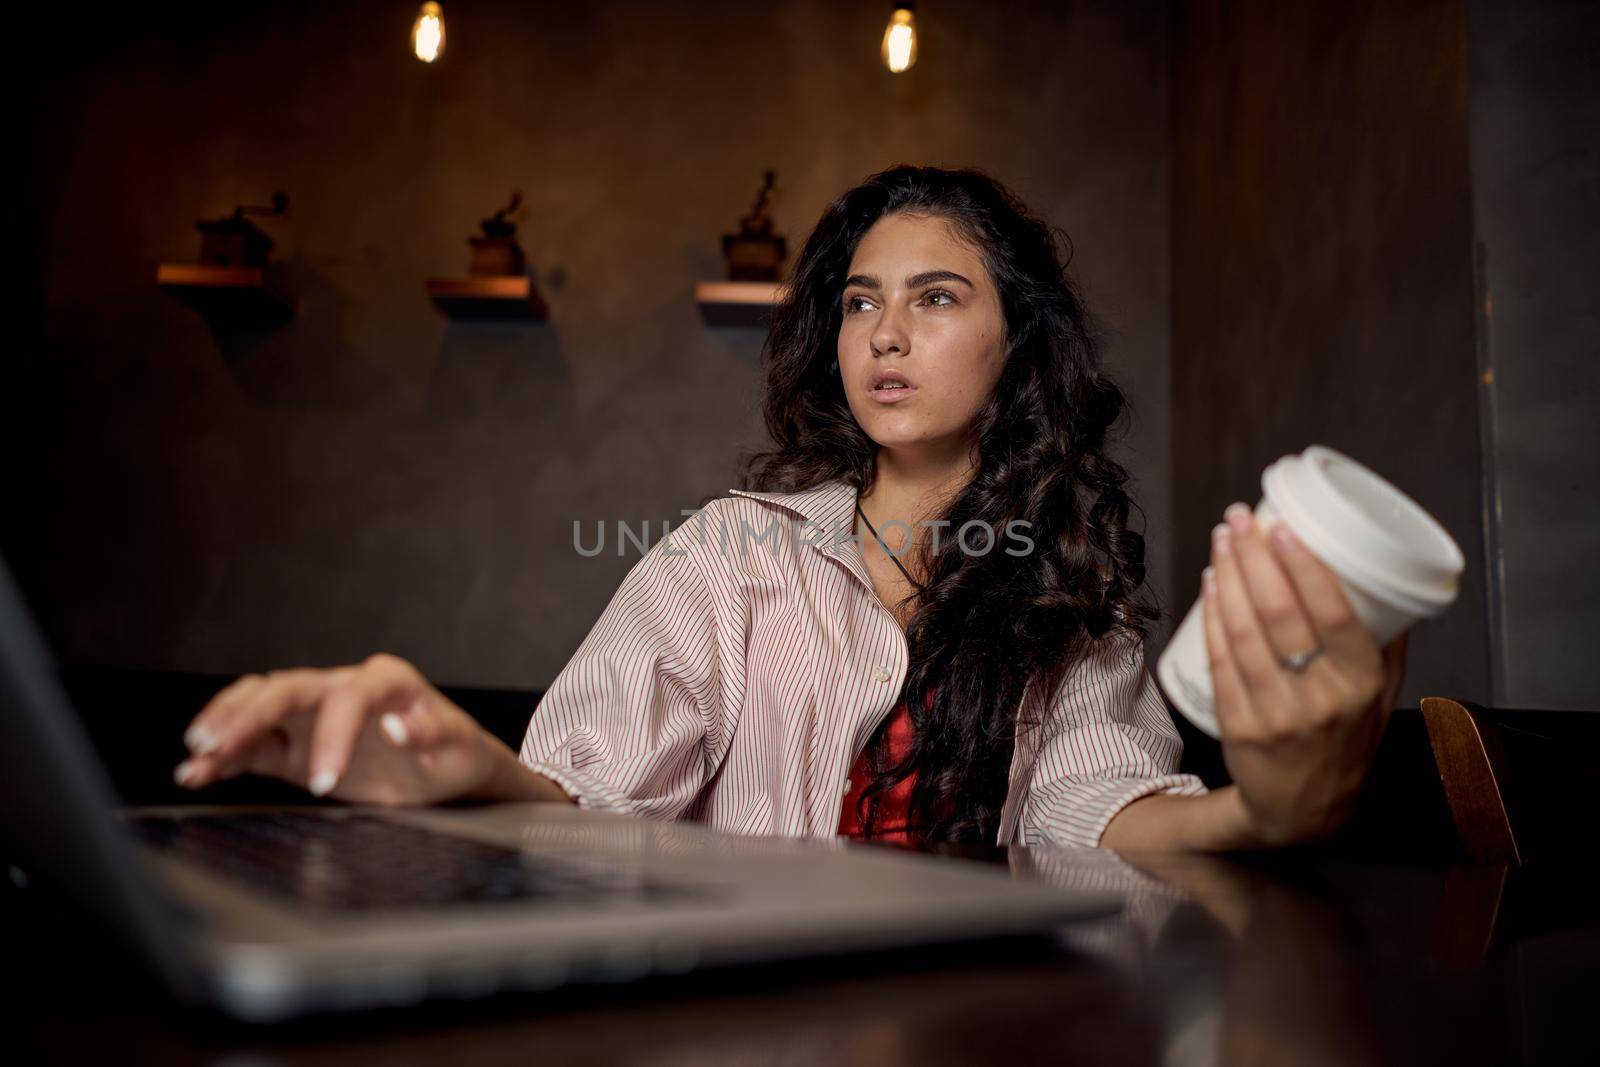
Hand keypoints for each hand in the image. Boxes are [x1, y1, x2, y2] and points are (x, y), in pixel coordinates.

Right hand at [173, 653, 504, 805]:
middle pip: (285, 688)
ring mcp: (314, 716)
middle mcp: (342, 688)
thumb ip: (431, 734)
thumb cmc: (455, 752)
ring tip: (195, 756)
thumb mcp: (457, 747)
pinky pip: (253, 747)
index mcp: (385, 680)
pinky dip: (224, 758)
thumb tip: (399, 725)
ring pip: (258, 707)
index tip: (325, 781)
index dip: (332, 735)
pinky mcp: (296, 747)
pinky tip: (196, 774)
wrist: (446, 769)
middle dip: (246, 715)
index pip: (347, 697)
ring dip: (224, 727)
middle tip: (214, 746)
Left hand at [1201, 503, 1409, 846]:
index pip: (1335, 616)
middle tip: (1240, 519)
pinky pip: (1220, 659)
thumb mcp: (1382, 697)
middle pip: (1280, 615)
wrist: (1305, 812)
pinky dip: (1212, 615)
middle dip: (1255, 558)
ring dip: (1228, 578)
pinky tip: (1211, 584)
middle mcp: (1322, 700)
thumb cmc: (1345, 742)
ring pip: (1244, 633)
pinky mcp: (1239, 725)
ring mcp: (1276, 715)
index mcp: (1364, 685)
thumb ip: (1385, 644)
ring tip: (1223, 540)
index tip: (1283, 528)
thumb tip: (1385, 581)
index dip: (1305, 568)